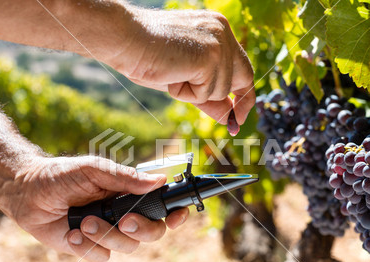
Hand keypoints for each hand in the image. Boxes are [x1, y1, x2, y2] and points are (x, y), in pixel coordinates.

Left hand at [8, 156, 188, 261]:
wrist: (28, 192)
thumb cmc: (62, 175)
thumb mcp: (94, 170)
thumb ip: (125, 177)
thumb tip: (159, 180)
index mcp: (130, 194)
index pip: (161, 206)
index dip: (174, 214)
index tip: (176, 216)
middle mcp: (124, 214)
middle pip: (152, 232)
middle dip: (141, 229)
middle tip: (124, 221)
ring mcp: (108, 232)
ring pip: (127, 247)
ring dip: (105, 235)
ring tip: (83, 221)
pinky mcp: (90, 247)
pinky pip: (101, 257)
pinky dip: (86, 247)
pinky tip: (71, 233)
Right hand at [103, 8, 255, 125]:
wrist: (126, 38)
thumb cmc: (147, 55)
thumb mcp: (184, 78)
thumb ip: (208, 94)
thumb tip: (229, 116)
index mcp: (217, 29)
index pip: (240, 65)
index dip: (242, 92)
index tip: (240, 114)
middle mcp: (223, 32)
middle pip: (244, 76)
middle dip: (242, 104)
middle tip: (235, 124)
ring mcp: (218, 44)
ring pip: (220, 90)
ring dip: (195, 94)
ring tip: (173, 75)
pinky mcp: (210, 58)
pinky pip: (204, 94)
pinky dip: (186, 93)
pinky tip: (172, 75)